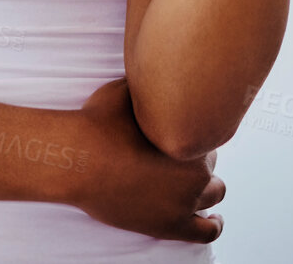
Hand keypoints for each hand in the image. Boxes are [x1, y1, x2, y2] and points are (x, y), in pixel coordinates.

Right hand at [65, 78, 224, 242]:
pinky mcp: (172, 226)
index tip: (181, 132)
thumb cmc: (97, 123)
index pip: (208, 132)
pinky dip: (213, 224)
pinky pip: (207, 231)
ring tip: (194, 182)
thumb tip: (155, 63)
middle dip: (197, 158)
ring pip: (215, 192)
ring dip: (206, 186)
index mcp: (190, 136)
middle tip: (176, 155)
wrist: (77, 161)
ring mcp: (186, 201)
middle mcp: (195, 170)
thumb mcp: (126, 90)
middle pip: (210, 163)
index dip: (193, 131)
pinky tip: (214, 219)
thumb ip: (148, 84)